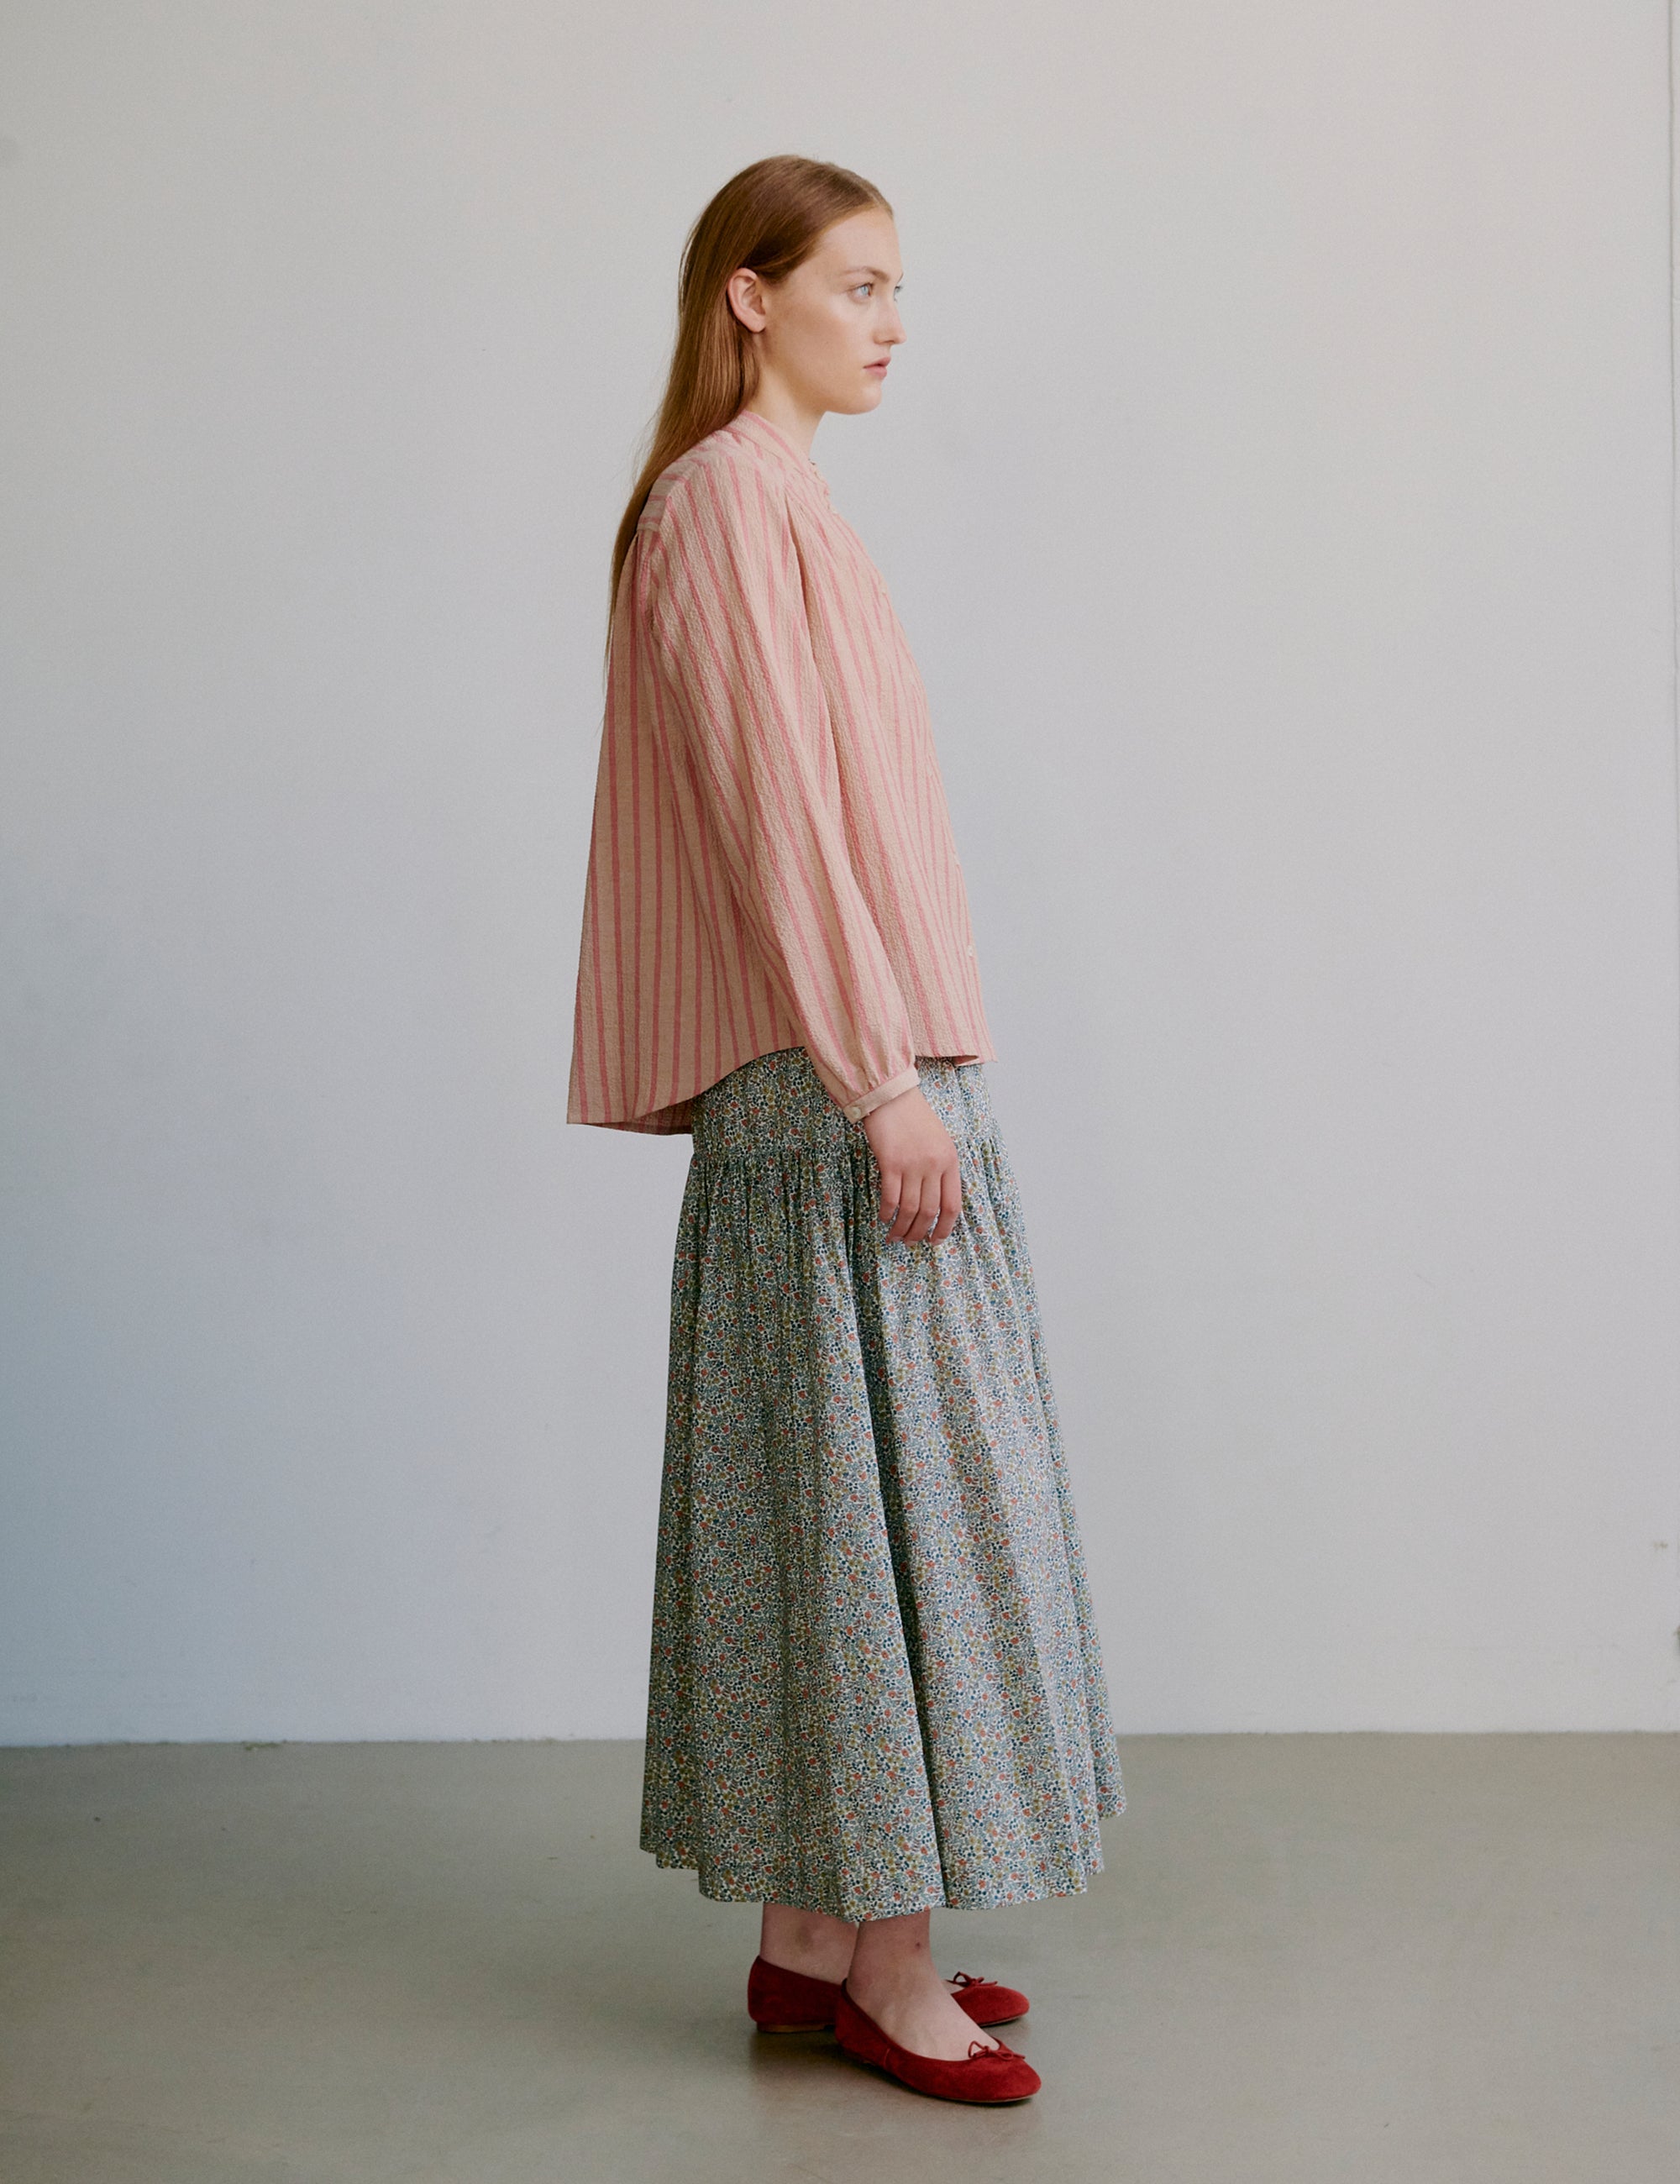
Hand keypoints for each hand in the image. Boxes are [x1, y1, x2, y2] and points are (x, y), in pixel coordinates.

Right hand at [862, 1086, 962, 1243]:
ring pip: (910, 1209)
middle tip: (910, 1242)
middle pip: (930, 1211)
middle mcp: (934, 1165)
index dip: (945, 1228)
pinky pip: (891, 1197)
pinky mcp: (891, 1162)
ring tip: (894, 1236)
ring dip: (901, 1228)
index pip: (952, 1205)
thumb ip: (941, 1169)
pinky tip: (883, 1217)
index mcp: (950, 1161)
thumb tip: (934, 1203)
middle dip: (920, 1233)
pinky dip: (887, 1212)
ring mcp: (913, 1164)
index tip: (936, 1240)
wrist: (892, 1096)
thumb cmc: (914, 1118)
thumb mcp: (939, 1142)